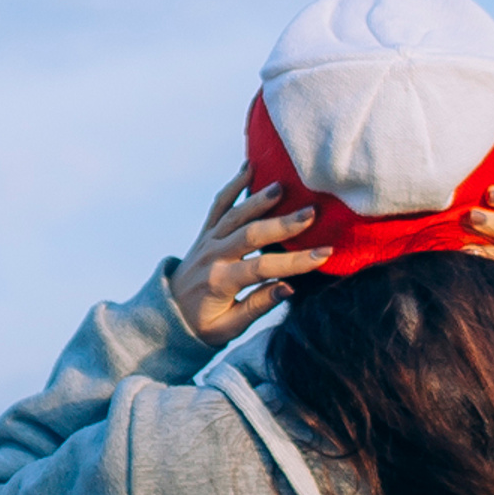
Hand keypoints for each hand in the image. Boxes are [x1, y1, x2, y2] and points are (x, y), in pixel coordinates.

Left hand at [169, 164, 334, 346]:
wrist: (168, 314)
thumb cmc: (204, 325)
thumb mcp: (229, 327)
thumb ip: (257, 306)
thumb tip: (289, 287)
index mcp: (220, 282)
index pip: (262, 268)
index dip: (295, 261)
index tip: (325, 254)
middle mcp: (212, 256)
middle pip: (249, 235)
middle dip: (282, 224)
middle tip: (312, 213)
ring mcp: (207, 240)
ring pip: (234, 214)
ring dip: (259, 199)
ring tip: (283, 185)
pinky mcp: (205, 232)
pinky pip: (218, 205)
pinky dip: (233, 186)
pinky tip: (249, 167)